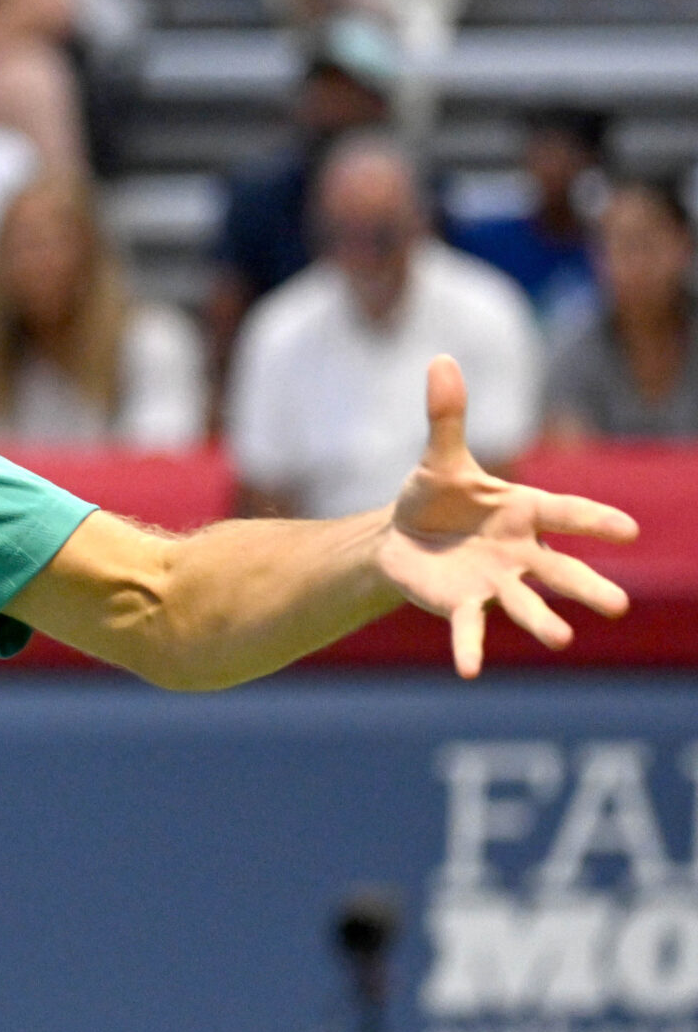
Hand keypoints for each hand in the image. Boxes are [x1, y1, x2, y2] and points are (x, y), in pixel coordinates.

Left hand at [376, 357, 637, 677]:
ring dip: (542, 621)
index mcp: (524, 510)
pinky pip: (467, 628)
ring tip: (561, 640)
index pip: (567, 513)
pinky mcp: (461, 604)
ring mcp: (495, 582)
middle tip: (617, 606)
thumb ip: (447, 416)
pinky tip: (469, 672)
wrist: (402, 536)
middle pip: (561, 571)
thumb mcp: (440, 457)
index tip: (629, 530)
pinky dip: (468, 647)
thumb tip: (440, 359)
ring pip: (525, 604)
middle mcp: (520, 552)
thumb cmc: (436, 496)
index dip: (596, 521)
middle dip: (586, 586)